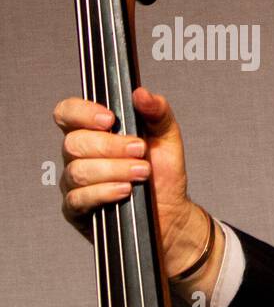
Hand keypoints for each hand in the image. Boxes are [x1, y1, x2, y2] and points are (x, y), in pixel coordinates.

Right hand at [53, 86, 218, 288]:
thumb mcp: (168, 139)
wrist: (172, 213)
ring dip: (114, 169)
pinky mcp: (77, 209)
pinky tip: (125, 191)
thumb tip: (142, 93)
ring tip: (142, 173)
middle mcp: (78, 156)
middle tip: (141, 151)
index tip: (110, 119)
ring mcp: (75, 183)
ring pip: (78, 171)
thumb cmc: (163, 174)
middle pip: (74, 143)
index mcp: (93, 132)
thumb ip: (157, 113)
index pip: (68, 113)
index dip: (82, 112)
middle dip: (111, 146)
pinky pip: (79, 198)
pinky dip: (104, 192)